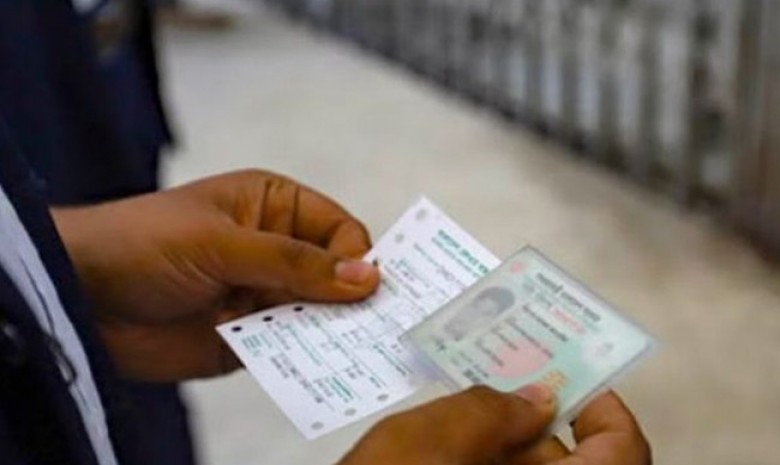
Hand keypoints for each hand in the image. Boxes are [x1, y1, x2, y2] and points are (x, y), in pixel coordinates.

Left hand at [53, 170, 379, 380]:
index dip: (358, 258)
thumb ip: (294, 262)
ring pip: (320, 313)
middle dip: (351, 297)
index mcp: (275, 207)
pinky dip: (306, 355)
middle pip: (337, 274)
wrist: (80, 296)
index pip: (340, 230)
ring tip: (353, 350)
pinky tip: (320, 366)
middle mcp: (277, 249)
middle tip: (375, 325)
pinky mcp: (249, 336)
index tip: (369, 290)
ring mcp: (264, 294)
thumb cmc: (146, 244)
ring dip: (333, 329)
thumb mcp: (222, 243)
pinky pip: (292, 346)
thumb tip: (368, 277)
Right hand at [338, 387, 649, 464]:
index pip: (623, 451)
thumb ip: (492, 409)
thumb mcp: (434, 440)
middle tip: (507, 373)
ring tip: (471, 402)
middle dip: (544, 418)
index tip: (566, 373)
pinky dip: (488, 464)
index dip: (602, 405)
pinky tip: (453, 442)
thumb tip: (537, 400)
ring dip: (510, 442)